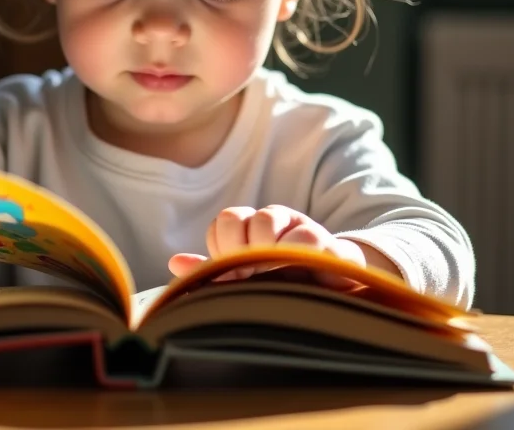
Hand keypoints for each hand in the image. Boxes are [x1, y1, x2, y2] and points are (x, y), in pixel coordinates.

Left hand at [168, 205, 366, 286]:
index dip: (221, 248)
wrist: (338, 296)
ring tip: (274, 272)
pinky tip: (298, 271)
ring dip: (263, 249)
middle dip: (236, 248)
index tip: (233, 272)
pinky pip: (304, 235)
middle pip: (233, 218)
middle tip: (250, 273)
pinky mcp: (326, 241)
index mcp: (250, 229)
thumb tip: (175, 263)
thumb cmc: (285, 285)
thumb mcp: (247, 280)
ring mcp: (297, 226)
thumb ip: (214, 272)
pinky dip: (296, 253)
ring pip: (265, 220)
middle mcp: (271, 221)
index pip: (221, 224)